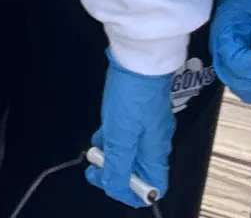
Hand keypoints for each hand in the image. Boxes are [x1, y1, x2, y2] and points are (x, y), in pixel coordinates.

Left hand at [86, 53, 171, 207]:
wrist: (139, 57)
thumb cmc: (133, 94)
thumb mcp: (121, 135)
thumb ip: (119, 164)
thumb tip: (116, 187)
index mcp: (156, 151)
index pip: (153, 186)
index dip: (131, 192)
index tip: (108, 183)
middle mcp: (156, 142)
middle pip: (140, 171)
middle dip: (117, 173)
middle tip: (95, 167)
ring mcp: (149, 126)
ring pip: (131, 152)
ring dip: (112, 155)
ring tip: (94, 151)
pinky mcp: (140, 112)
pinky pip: (128, 134)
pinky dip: (113, 139)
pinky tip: (100, 135)